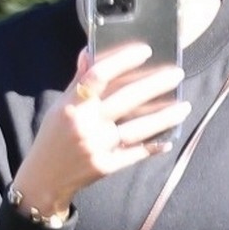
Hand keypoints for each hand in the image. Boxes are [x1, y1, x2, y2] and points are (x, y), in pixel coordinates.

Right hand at [9, 44, 189, 220]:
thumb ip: (78, 81)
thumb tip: (89, 51)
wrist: (44, 179)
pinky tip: (169, 138)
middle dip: (155, 84)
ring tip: (184, 106)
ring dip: (164, 117)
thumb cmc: (54, 136)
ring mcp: (96, 147)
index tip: (145, 50)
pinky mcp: (104, 167)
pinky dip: (153, 146)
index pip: (99, 75)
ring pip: (137, 128)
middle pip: (125, 99)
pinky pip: (134, 153)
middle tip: (177, 74)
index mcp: (72, 105)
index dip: (122, 60)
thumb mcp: (61, 106)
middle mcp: (84, 124)